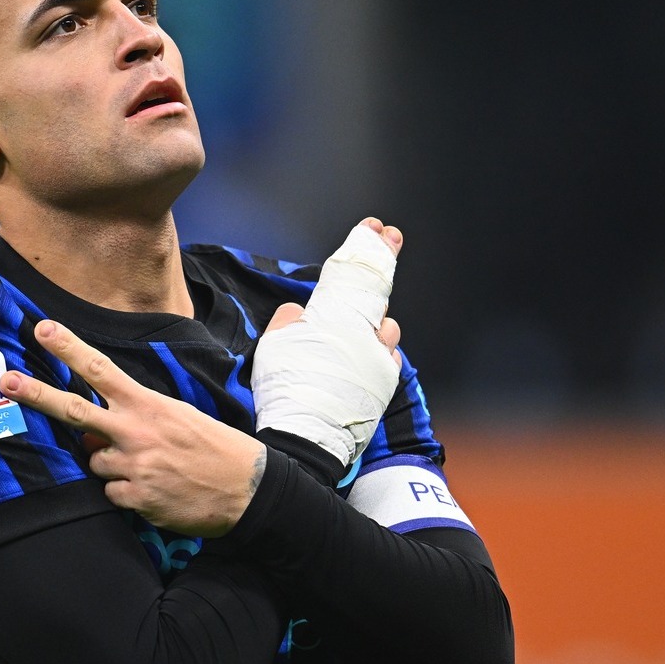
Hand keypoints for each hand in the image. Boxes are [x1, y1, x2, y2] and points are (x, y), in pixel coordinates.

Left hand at [0, 320, 264, 536]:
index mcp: (147, 404)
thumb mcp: (177, 418)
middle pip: (73, 410)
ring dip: (111, 466)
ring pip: (94, 462)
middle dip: (36, 394)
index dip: (68, 348)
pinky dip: (126, 493)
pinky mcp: (135, 498)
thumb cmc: (213, 448)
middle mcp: (134, 431)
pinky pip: (111, 493)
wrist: (247, 490)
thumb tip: (93, 434)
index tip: (41, 328)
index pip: (99, 369)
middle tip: (6, 381)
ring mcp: (133, 465)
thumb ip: (132, 419)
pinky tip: (156, 491)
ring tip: (149, 468)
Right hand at [251, 217, 404, 467]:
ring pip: (386, 324)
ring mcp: (378, 355)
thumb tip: (300, 311)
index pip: (348, 273)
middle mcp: (361, 330)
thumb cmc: (284, 390)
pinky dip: (380, 350)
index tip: (373, 226)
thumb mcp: (272, 348)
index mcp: (332, 316)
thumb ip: (288, 323)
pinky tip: (371, 355)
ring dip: (378, 318)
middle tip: (392, 235)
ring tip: (369, 322)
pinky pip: (389, 355)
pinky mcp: (386, 379)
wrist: (309, 436)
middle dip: (383, 258)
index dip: (361, 247)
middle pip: (376, 288)